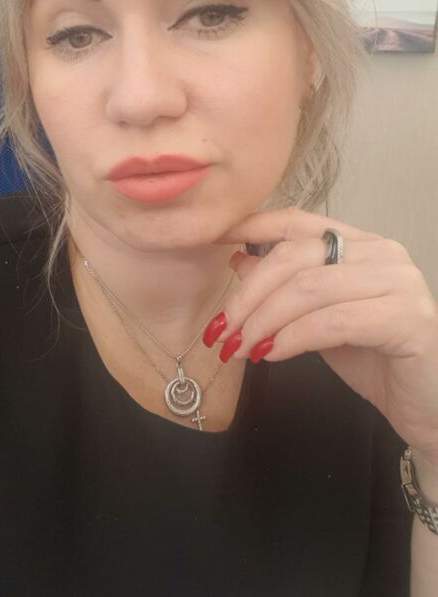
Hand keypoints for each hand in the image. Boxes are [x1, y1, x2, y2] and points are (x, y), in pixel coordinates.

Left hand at [204, 207, 437, 466]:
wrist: (427, 406)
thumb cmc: (374, 359)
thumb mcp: (317, 317)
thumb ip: (285, 287)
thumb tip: (238, 258)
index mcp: (360, 243)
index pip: (297, 222)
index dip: (250, 227)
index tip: (212, 239)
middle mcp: (381, 252)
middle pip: (295, 256)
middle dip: (248, 294)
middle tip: (222, 330)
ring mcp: (398, 282)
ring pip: (309, 288)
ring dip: (264, 320)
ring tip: (241, 347)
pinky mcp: (408, 319)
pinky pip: (334, 321)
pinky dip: (293, 338)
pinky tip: (272, 354)